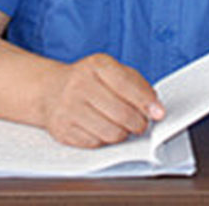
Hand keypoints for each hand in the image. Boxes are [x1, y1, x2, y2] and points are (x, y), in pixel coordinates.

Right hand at [40, 53, 164, 147]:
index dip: (146, 101)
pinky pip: (96, 144)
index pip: (126, 84)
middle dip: (138, 123)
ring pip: (111, 132)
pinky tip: (102, 129)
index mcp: (96, 65)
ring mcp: (69, 108)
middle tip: (141, 123)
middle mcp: (80, 84)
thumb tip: (155, 108)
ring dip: (123, 133)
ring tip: (122, 126)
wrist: (50, 90)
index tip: (158, 113)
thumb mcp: (111, 70)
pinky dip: (105, 140)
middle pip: (121, 113)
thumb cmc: (88, 80)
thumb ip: (136, 84)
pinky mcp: (63, 129)